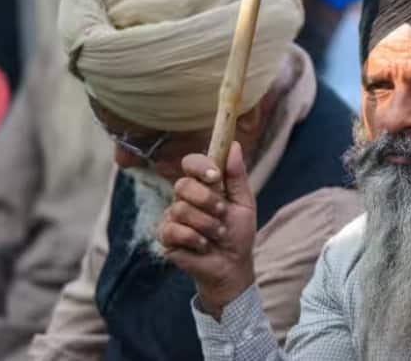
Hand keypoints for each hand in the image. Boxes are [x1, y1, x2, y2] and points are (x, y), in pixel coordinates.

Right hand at [159, 142, 256, 319]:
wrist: (233, 265)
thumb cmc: (238, 233)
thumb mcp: (244, 202)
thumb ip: (237, 175)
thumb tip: (233, 145)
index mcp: (204, 185)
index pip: (191, 163)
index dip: (200, 166)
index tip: (215, 176)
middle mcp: (185, 197)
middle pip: (183, 184)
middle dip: (207, 200)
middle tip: (222, 213)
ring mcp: (173, 216)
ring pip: (180, 209)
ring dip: (206, 224)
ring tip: (218, 234)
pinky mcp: (166, 237)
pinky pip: (174, 230)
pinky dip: (194, 238)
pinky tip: (203, 245)